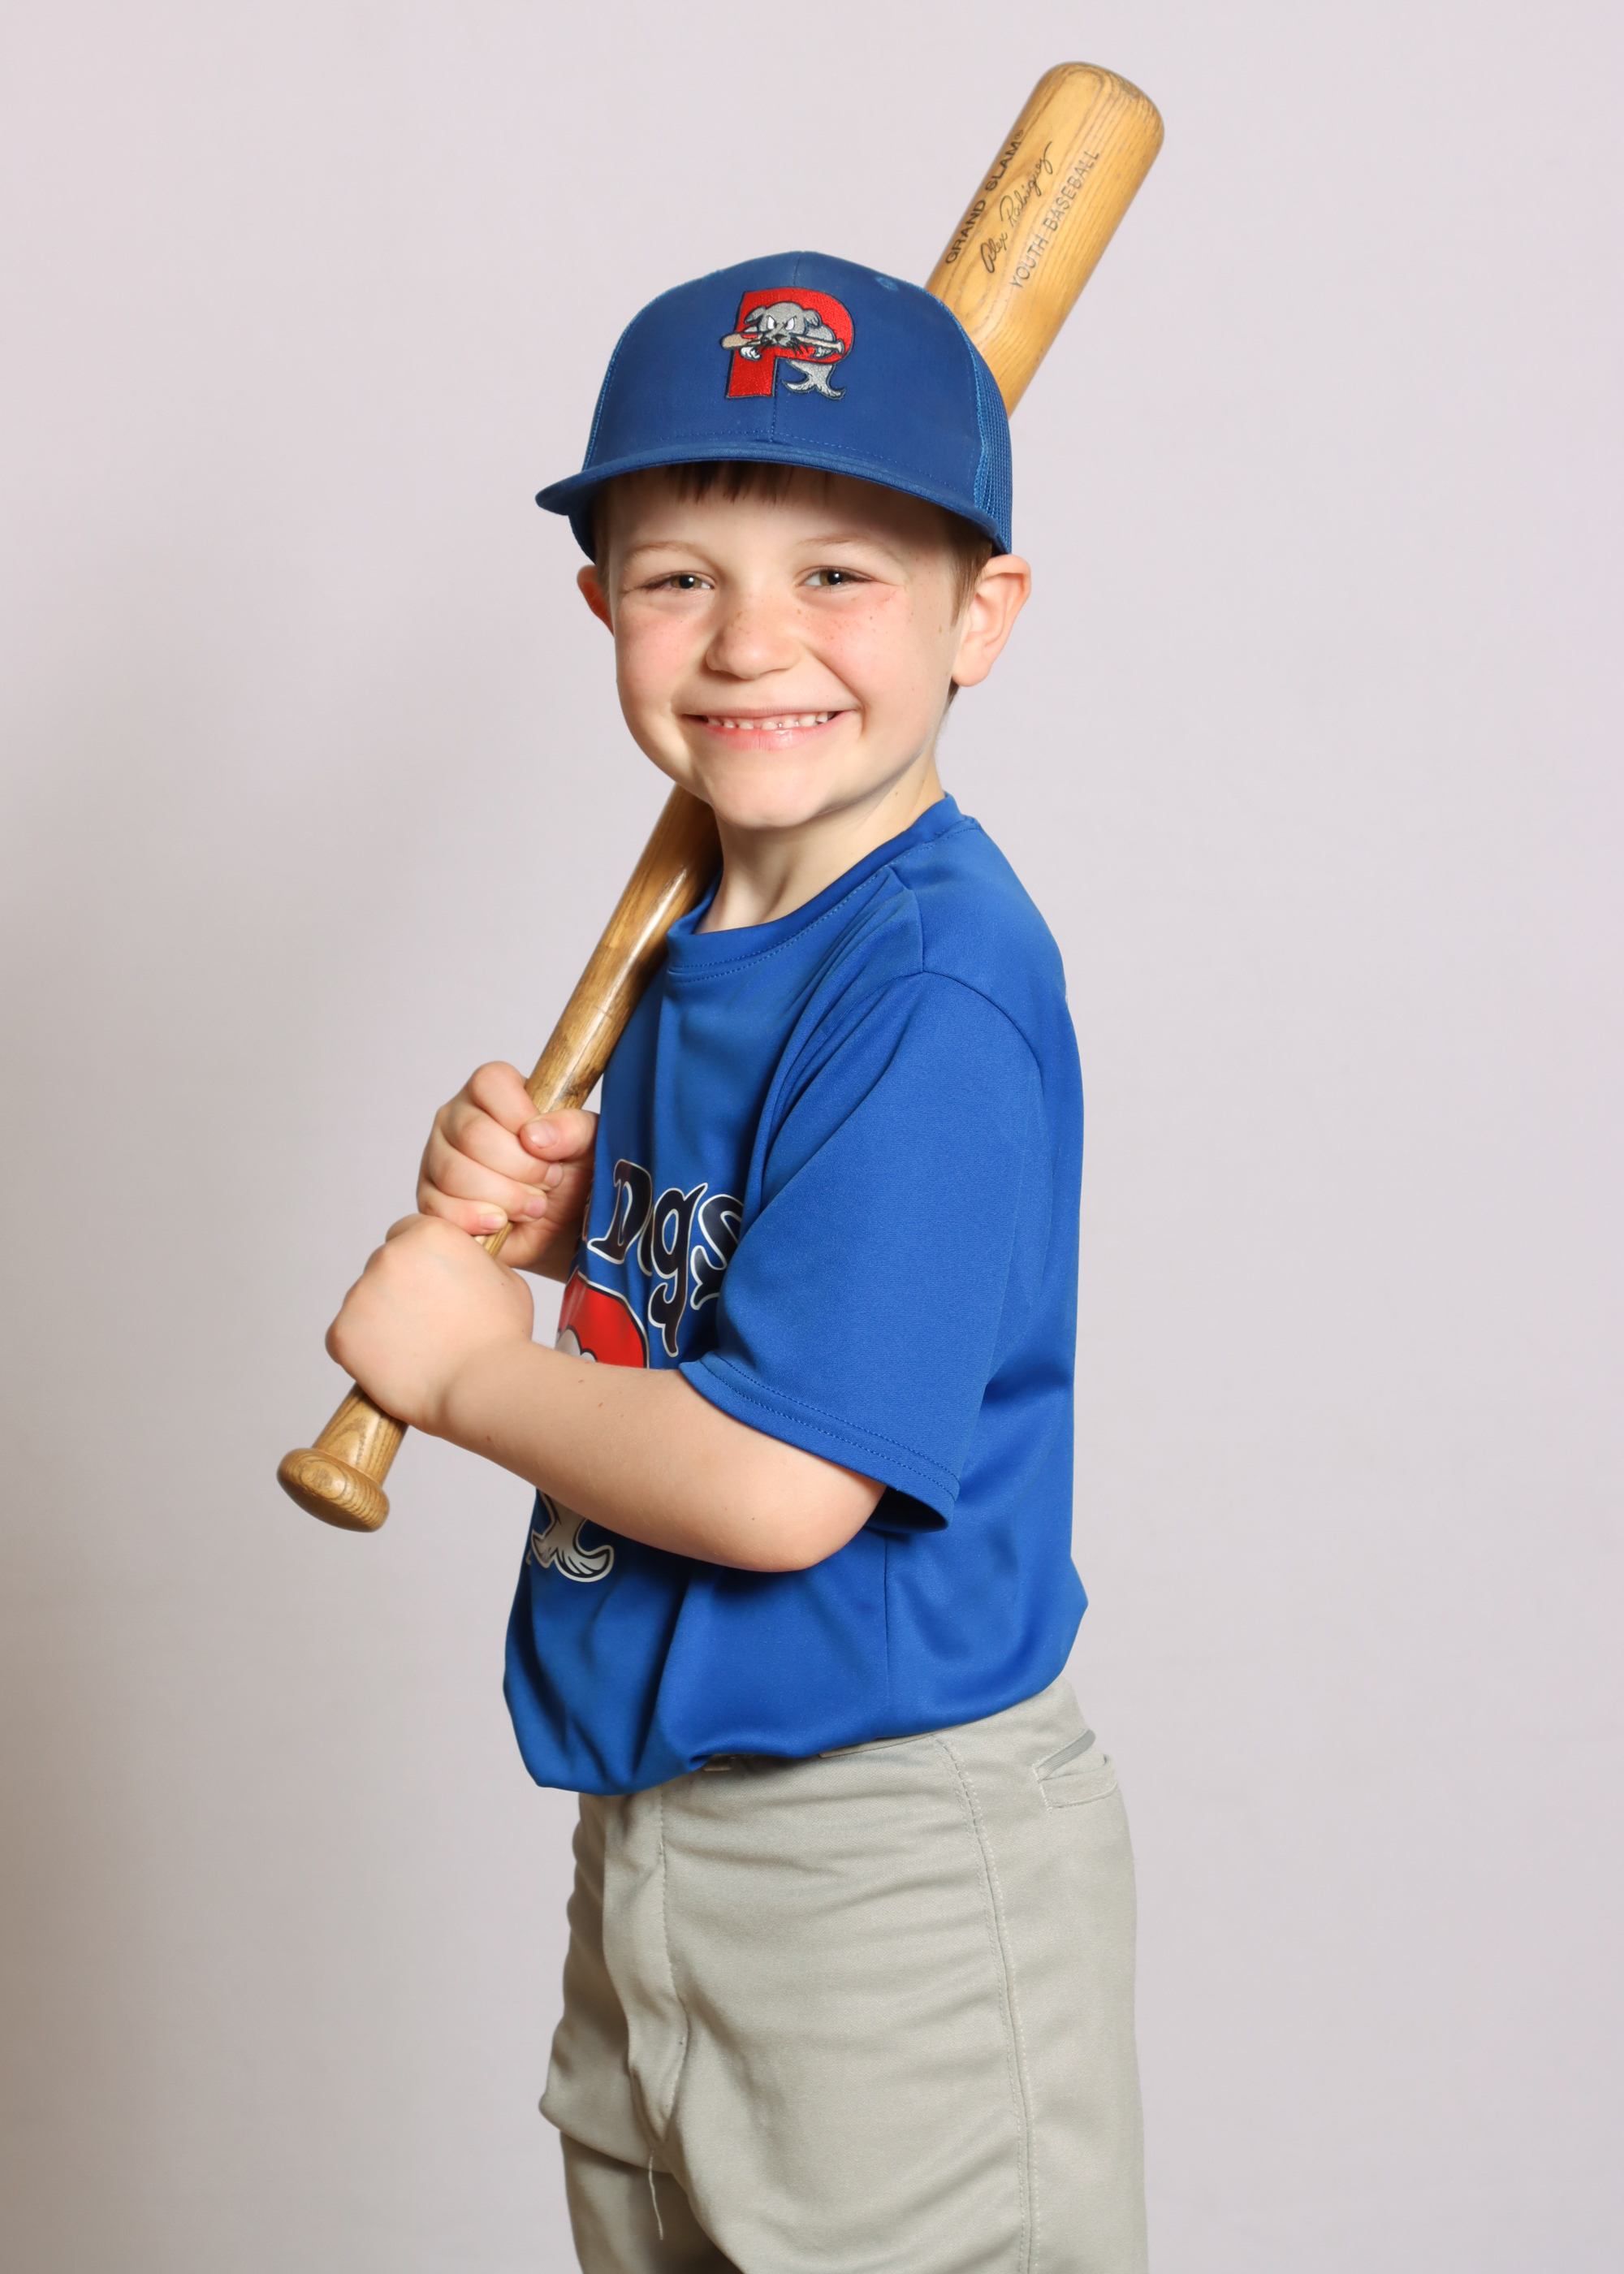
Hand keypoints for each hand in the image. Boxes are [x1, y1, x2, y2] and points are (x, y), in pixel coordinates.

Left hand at [326, 1214, 534, 1435]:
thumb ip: (472, 1263)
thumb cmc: (501, 1337)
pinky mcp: (342, 1331)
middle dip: (398, 1289)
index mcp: (430, 1234)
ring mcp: (361, 1293)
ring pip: (363, 1302)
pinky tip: (391, 1365)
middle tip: (424, 1324)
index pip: (407, 1233)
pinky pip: (344, 1337)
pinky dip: (361, 1352)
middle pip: (382, 1266)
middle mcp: (390, 1254)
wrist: (483, 1384)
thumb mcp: (504, 1279)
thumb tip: (461, 1266)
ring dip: (380, 1320)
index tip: (428, 1285)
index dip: (419, 1262)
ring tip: (414, 1351)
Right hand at [418, 1062, 595, 1277]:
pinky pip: (439, 1207)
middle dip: (522, 1168)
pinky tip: (501, 1223)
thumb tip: (535, 1135)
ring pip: (455, 1173)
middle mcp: (458, 1117)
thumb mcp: (590, 1144)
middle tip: (548, 1182)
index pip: (490, 1082)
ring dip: (505, 1197)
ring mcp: (439, 1157)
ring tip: (533, 1206)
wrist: (561, 1226)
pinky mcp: (431, 1197)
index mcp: (494, 1090)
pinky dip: (477, 1220)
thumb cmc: (573, 1175)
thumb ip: (573, 1128)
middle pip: (473, 1134)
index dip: (521, 1117)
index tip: (548, 1148)